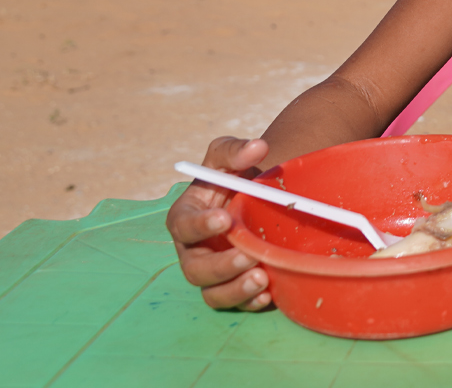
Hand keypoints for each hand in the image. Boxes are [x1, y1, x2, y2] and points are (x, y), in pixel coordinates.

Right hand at [165, 137, 274, 310]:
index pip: (183, 226)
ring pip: (213, 293)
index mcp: (186, 218)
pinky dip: (249, 302)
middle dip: (221, 266)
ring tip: (261, 278)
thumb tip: (256, 147)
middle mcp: (194, 251)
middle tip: (248, 256)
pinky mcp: (233, 286)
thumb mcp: (228, 159)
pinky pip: (235, 303)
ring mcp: (213, 273)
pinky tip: (269, 296)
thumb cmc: (233, 177)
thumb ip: (234, 151)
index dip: (200, 225)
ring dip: (235, 290)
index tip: (224, 219)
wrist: (253, 197)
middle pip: (196, 269)